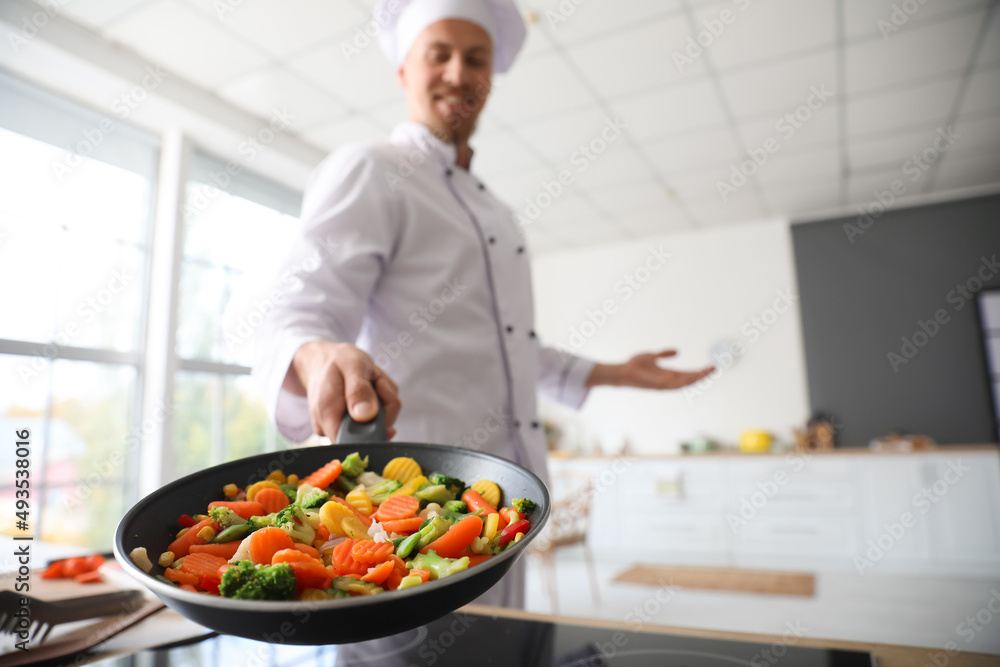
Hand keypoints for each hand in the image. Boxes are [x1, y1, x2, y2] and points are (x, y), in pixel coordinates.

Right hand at [286, 341, 400, 439]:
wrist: (325, 360)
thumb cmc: (337, 360)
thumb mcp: (351, 365)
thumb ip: (359, 390)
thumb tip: (366, 416)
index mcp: (327, 415)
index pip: (351, 445)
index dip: (373, 432)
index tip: (379, 404)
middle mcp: (334, 427)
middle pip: (373, 434)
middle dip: (384, 406)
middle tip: (376, 382)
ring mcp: (347, 427)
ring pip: (382, 423)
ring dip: (386, 400)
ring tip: (373, 381)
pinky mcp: (357, 423)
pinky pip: (382, 417)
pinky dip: (384, 400)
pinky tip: (374, 387)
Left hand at [586, 349, 714, 389]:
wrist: (622, 371)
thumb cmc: (635, 365)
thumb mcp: (652, 356)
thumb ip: (664, 354)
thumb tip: (677, 351)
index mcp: (669, 374)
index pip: (689, 374)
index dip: (701, 372)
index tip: (712, 367)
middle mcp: (667, 381)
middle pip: (689, 380)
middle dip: (701, 375)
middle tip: (714, 369)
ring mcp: (661, 384)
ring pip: (681, 384)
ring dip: (693, 379)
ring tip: (704, 373)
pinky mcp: (654, 385)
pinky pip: (668, 384)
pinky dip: (677, 381)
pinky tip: (686, 377)